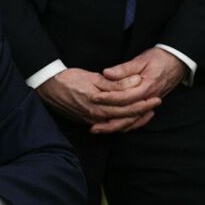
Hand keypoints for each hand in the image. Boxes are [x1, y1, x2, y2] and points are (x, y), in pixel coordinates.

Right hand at [36, 67, 160, 130]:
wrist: (48, 87)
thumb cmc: (70, 79)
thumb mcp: (94, 78)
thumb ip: (116, 83)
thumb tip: (136, 82)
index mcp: (100, 105)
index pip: (128, 107)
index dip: (144, 103)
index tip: (156, 97)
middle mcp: (97, 117)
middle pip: (126, 117)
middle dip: (143, 111)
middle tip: (157, 103)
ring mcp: (92, 120)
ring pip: (119, 124)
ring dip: (135, 119)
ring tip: (148, 112)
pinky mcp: (88, 120)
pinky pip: (110, 125)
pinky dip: (122, 123)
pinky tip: (129, 119)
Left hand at [93, 48, 188, 133]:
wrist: (177, 62)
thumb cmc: (159, 58)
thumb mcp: (141, 60)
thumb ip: (124, 69)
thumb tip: (107, 73)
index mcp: (146, 87)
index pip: (124, 97)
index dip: (108, 98)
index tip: (93, 97)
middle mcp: (148, 99)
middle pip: (126, 114)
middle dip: (107, 117)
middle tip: (91, 119)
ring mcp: (149, 104)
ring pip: (131, 121)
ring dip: (114, 127)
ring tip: (98, 129)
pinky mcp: (149, 106)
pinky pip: (137, 120)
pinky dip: (125, 126)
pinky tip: (113, 127)